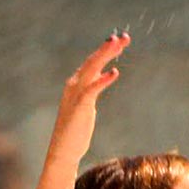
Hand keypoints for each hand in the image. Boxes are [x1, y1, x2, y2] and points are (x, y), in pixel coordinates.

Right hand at [46, 31, 129, 165]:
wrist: (63, 151)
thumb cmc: (75, 131)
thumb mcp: (86, 105)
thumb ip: (92, 90)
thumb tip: (103, 76)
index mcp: (75, 84)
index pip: (92, 62)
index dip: (105, 51)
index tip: (120, 42)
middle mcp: (74, 85)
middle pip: (93, 61)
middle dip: (108, 48)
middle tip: (124, 37)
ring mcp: (76, 94)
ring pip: (92, 68)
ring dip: (105, 55)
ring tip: (118, 44)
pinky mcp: (80, 106)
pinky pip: (93, 89)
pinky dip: (103, 80)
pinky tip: (115, 73)